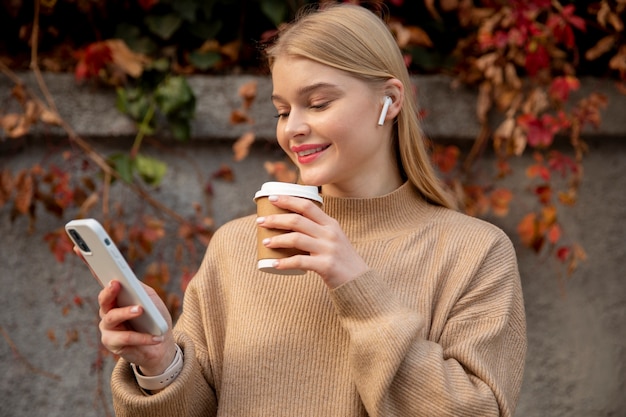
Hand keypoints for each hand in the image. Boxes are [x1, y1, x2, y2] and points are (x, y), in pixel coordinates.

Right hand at [73, 246, 175, 374]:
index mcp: (115, 294)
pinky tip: (155, 336)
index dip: (88, 262)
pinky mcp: (112, 343)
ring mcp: (107, 326)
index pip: (100, 276)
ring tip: (140, 310)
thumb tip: (127, 279)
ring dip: (127, 312)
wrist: (161, 346)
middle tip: (116, 283)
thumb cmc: (154, 318)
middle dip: (108, 290)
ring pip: (112, 317)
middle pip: (103, 297)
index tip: (79, 247)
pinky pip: (126, 338)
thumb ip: (139, 288)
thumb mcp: (150, 299)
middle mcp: (107, 308)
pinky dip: (142, 337)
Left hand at [256, 195, 367, 287]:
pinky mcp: (326, 265)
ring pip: (296, 239)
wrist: (358, 281)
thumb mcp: (333, 238)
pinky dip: (284, 263)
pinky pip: (300, 261)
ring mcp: (328, 249)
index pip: (307, 205)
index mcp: (330, 223)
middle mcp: (329, 233)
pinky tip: (274, 264)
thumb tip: (290, 223)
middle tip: (260, 221)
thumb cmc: (340, 259)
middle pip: (297, 220)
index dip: (288, 200)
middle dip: (276, 219)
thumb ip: (317, 229)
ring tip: (265, 242)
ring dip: (277, 240)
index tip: (272, 199)